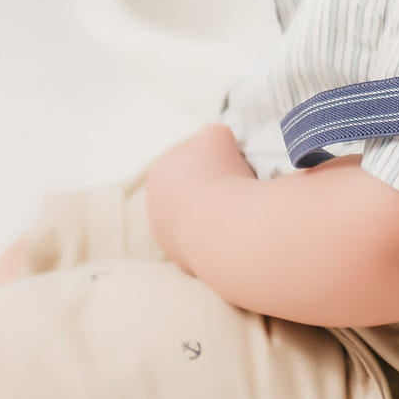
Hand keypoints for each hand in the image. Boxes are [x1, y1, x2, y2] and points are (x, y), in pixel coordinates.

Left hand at [145, 124, 256, 271]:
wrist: (229, 228)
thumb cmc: (221, 174)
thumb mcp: (218, 135)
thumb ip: (212, 135)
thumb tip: (216, 146)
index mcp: (159, 174)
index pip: (188, 160)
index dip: (213, 158)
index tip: (231, 163)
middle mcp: (156, 209)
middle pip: (191, 192)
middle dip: (212, 188)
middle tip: (238, 185)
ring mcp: (170, 240)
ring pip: (200, 220)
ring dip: (218, 214)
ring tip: (241, 209)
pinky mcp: (188, 264)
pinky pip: (211, 243)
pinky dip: (224, 237)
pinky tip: (239, 230)